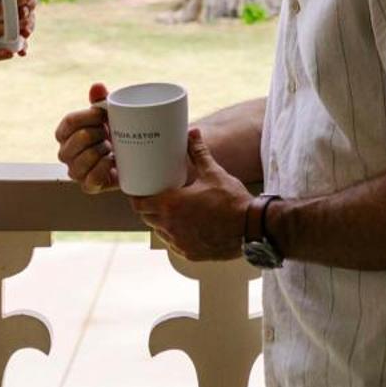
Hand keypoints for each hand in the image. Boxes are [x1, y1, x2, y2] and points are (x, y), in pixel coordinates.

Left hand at [12, 0, 38, 53]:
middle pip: (32, 0)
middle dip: (30, 5)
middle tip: (24, 9)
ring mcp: (21, 17)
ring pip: (30, 20)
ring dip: (29, 25)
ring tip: (25, 31)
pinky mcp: (16, 33)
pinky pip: (22, 41)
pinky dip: (22, 46)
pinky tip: (21, 52)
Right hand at [56, 83, 116, 193]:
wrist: (133, 159)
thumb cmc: (115, 133)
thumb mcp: (109, 115)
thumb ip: (101, 100)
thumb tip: (97, 86)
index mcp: (65, 133)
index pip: (69, 122)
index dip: (89, 117)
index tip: (104, 115)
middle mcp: (65, 153)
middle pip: (77, 140)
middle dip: (97, 134)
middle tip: (108, 134)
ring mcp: (75, 171)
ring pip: (83, 160)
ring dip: (101, 152)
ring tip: (110, 149)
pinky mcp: (88, 186)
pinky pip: (91, 179)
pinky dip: (104, 169)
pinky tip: (112, 162)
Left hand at [130, 129, 250, 261]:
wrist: (250, 228)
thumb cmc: (231, 200)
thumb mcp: (213, 173)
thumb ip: (198, 153)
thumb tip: (193, 133)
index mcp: (171, 205)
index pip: (139, 204)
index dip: (136, 197)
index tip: (137, 190)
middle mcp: (170, 226)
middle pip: (147, 218)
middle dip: (147, 208)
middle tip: (153, 197)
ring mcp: (179, 242)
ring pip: (159, 232)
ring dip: (160, 222)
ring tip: (169, 211)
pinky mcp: (189, 253)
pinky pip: (173, 244)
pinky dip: (174, 235)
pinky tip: (183, 227)